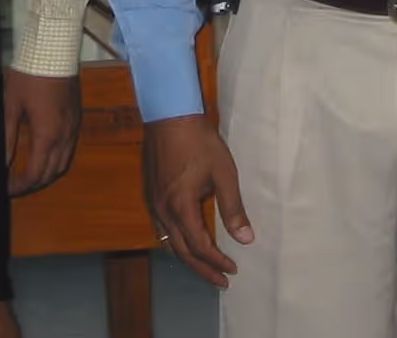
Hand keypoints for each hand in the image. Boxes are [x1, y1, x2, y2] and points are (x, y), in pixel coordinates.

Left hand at [3, 68, 81, 195]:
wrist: (54, 49)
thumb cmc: (28, 76)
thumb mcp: (11, 106)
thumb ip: (7, 138)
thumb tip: (1, 164)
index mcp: (48, 135)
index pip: (35, 174)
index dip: (20, 186)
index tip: (6, 190)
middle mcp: (66, 136)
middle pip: (52, 173)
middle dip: (33, 184)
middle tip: (15, 185)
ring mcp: (74, 127)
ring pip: (64, 163)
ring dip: (47, 173)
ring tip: (28, 174)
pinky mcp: (77, 117)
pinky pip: (70, 149)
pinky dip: (57, 159)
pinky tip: (43, 154)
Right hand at [142, 112, 251, 289]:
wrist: (170, 115)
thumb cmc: (200, 142)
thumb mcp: (223, 173)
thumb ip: (233, 208)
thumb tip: (246, 239)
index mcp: (181, 206)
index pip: (199, 246)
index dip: (217, 261)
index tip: (233, 269)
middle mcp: (163, 210)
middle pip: (181, 251)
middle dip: (202, 269)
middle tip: (221, 281)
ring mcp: (153, 202)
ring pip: (168, 241)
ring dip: (187, 257)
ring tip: (205, 267)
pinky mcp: (150, 193)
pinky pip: (161, 228)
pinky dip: (175, 241)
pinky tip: (185, 240)